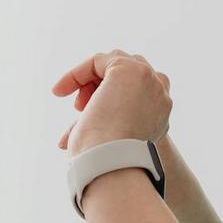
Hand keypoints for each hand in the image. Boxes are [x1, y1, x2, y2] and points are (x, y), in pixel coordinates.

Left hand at [51, 48, 171, 155]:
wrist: (112, 161)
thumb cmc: (106, 159)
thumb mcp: (105, 140)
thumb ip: (96, 128)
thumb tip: (65, 141)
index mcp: (160, 113)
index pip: (135, 90)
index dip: (106, 96)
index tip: (82, 110)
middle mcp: (160, 93)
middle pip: (127, 72)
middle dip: (100, 86)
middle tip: (80, 107)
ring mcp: (148, 78)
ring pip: (114, 62)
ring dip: (90, 79)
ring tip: (78, 105)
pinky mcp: (128, 69)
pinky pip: (98, 61)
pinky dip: (78, 73)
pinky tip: (61, 90)